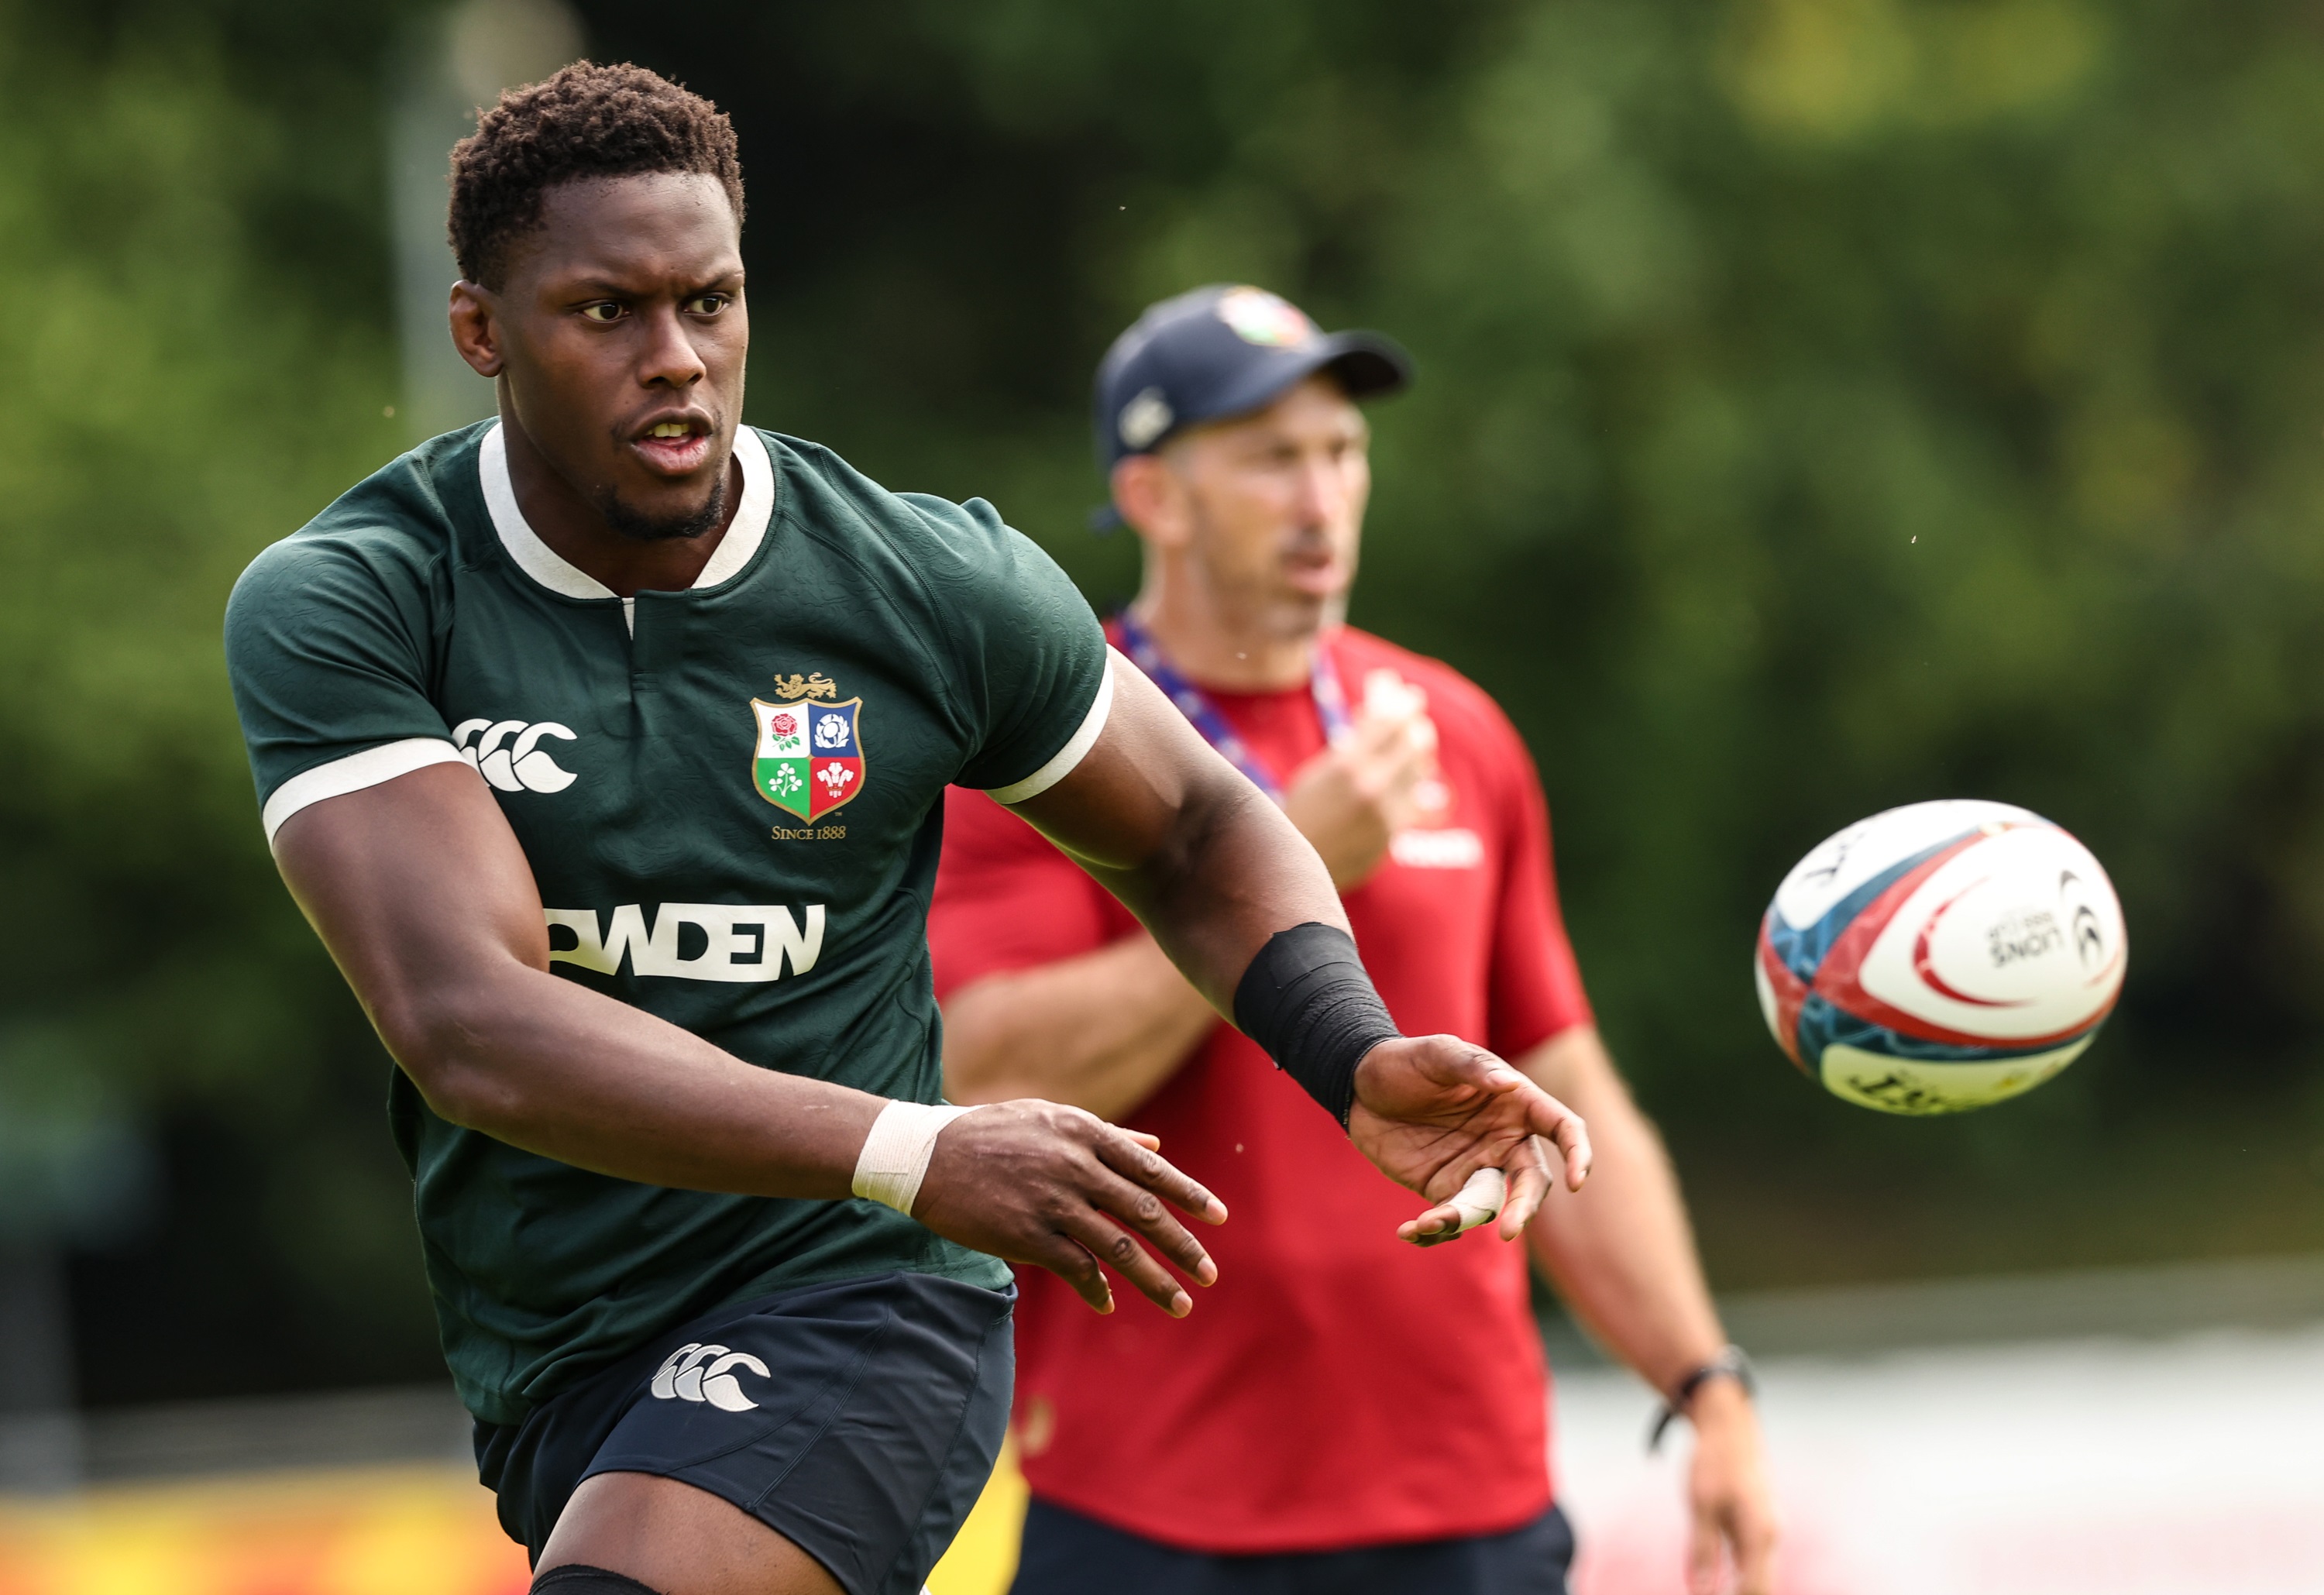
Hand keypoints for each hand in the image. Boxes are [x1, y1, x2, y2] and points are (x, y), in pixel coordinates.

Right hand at [912, 1099, 1227, 1316]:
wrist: (925, 1156)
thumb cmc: (992, 1134)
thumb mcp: (1051, 1119)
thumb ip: (1107, 1137)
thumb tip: (1156, 1147)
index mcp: (1084, 1134)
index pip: (1150, 1168)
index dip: (1188, 1194)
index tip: (1219, 1218)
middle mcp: (1074, 1166)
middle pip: (1143, 1211)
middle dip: (1182, 1246)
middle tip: (1210, 1274)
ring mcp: (1051, 1203)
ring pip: (1118, 1247)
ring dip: (1154, 1280)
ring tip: (1181, 1304)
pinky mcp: (1026, 1235)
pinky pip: (1075, 1269)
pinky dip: (1098, 1290)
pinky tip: (1110, 1304)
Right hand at [1282, 685, 1442, 888]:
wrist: (1291, 869)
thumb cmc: (1299, 812)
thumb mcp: (1318, 771)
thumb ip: (1350, 745)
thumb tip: (1379, 710)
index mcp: (1347, 765)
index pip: (1389, 723)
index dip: (1403, 706)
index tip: (1410, 697)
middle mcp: (1371, 788)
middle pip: (1413, 744)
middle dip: (1415, 727)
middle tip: (1416, 719)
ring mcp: (1386, 814)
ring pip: (1419, 772)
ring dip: (1418, 755)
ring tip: (1415, 744)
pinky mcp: (1393, 835)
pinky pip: (1415, 800)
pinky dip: (1414, 784)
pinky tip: (1413, 776)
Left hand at [1344, 1035, 1591, 1243]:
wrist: (1359, 1084)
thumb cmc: (1406, 1061)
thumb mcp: (1437, 1054)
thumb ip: (1472, 1067)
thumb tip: (1509, 1085)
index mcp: (1517, 1104)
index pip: (1562, 1128)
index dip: (1577, 1154)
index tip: (1577, 1181)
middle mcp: (1504, 1140)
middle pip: (1532, 1181)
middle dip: (1523, 1207)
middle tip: (1506, 1231)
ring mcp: (1475, 1169)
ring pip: (1487, 1207)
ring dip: (1462, 1221)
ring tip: (1426, 1224)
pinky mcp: (1443, 1190)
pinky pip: (1450, 1220)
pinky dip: (1433, 1233)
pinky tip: (1409, 1232)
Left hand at [1684, 1379, 1778, 1594]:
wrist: (1729, 1425)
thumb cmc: (1714, 1461)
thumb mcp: (1701, 1505)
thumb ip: (1703, 1551)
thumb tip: (1699, 1591)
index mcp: (1760, 1534)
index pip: (1754, 1590)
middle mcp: (1770, 1537)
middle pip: (1761, 1587)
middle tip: (1705, 1594)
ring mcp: (1766, 1531)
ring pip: (1757, 1575)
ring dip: (1740, 1588)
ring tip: (1710, 1590)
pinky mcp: (1755, 1526)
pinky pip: (1750, 1561)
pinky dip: (1738, 1576)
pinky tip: (1719, 1583)